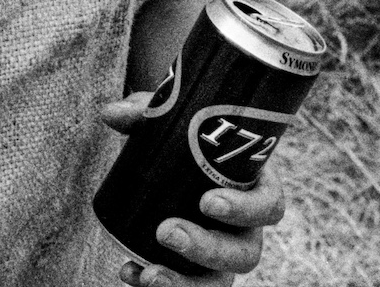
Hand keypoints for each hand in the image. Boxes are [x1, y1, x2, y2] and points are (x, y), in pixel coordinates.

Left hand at [100, 93, 284, 285]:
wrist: (171, 153)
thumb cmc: (183, 134)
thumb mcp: (170, 117)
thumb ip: (143, 111)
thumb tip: (110, 114)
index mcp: (254, 187)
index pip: (269, 206)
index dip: (246, 209)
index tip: (207, 201)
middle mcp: (246, 228)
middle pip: (245, 252)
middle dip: (207, 248)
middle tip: (166, 232)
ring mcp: (223, 252)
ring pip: (220, 281)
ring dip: (186, 283)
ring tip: (149, 273)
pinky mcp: (197, 267)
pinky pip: (189, 286)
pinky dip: (161, 284)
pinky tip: (129, 272)